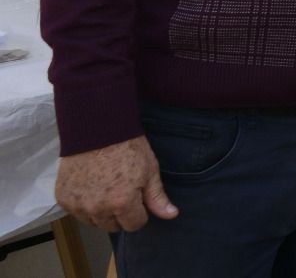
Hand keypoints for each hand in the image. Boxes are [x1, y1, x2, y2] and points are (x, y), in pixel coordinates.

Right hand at [56, 136, 177, 232]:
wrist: (97, 130)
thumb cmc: (127, 147)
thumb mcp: (149, 170)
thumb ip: (157, 197)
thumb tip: (171, 215)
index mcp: (122, 203)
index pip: (134, 225)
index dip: (140, 212)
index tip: (139, 199)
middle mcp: (98, 209)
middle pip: (113, 226)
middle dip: (121, 214)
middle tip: (122, 192)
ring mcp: (78, 205)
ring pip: (94, 222)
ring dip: (101, 212)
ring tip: (106, 188)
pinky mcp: (63, 199)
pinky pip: (76, 212)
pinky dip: (84, 204)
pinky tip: (91, 187)